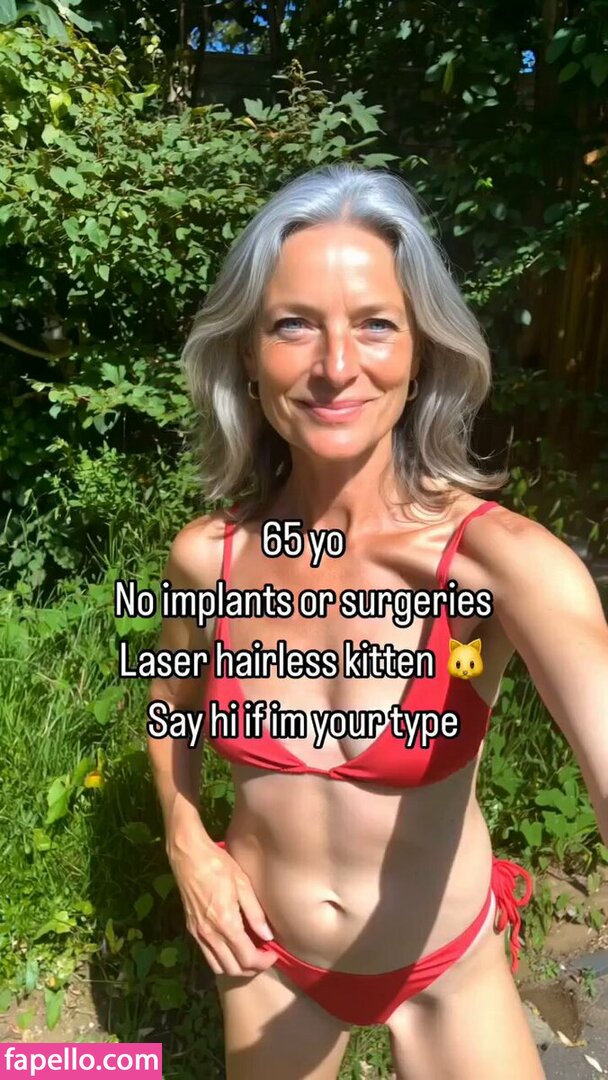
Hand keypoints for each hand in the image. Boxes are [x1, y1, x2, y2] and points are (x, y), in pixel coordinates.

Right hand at [168, 822, 278, 975]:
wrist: (188, 856)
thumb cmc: (218, 865)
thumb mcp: (243, 884)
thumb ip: (255, 913)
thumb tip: (268, 936)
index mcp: (225, 923)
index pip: (247, 958)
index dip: (263, 961)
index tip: (274, 954)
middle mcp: (210, 934)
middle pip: (233, 969)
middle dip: (252, 968)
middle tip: (264, 956)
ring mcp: (198, 934)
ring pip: (218, 967)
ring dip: (236, 967)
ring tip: (249, 954)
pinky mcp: (191, 929)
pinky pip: (207, 956)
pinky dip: (221, 959)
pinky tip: (231, 946)